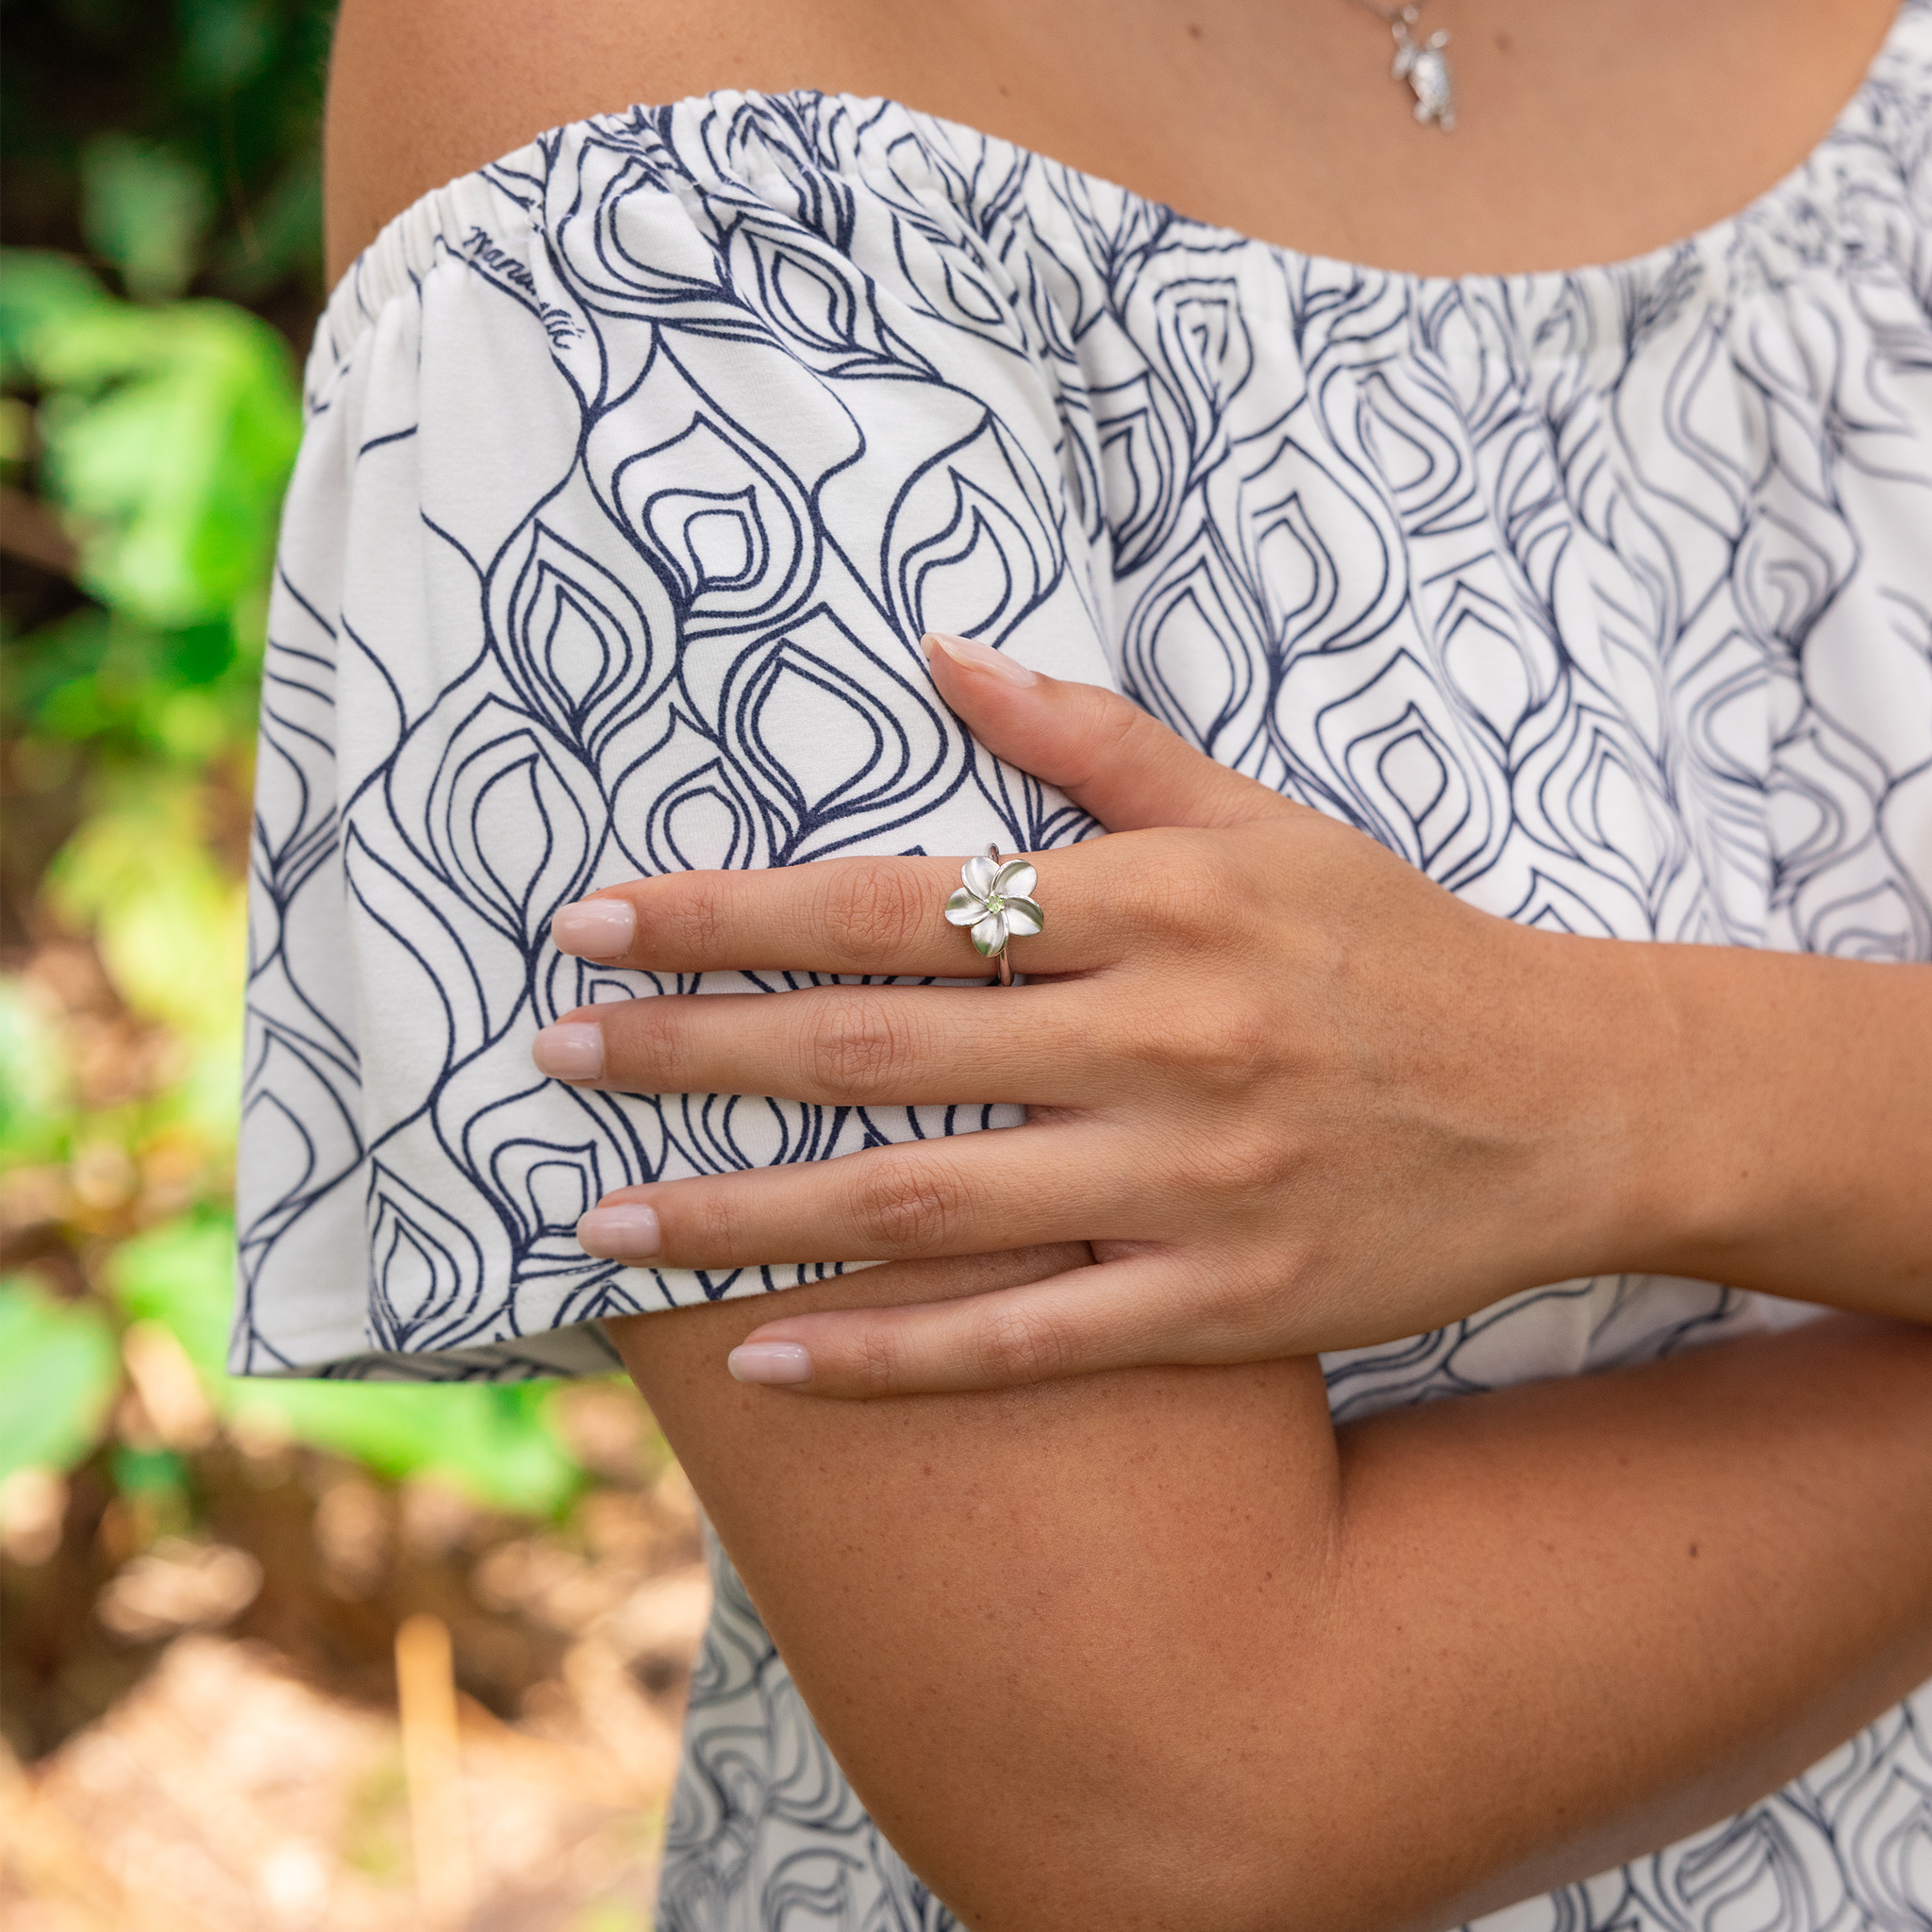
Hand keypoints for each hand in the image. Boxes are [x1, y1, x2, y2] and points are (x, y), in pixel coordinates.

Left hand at [536, 633, 1672, 1393]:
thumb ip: (1096, 740)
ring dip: (744, 1217)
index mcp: (1154, 908)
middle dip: (694, 1055)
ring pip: (923, 1206)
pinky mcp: (1219, 1305)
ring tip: (602, 1226)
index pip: (897, 905)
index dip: (734, 915)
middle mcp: (1157, 1043)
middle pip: (877, 1052)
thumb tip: (940, 651)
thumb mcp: (1262, 818)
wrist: (1570, 1100)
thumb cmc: (1394, 946)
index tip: (597, 923)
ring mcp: (1185, 1187)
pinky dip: (889, 1359)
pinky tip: (766, 1361)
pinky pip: (1025, 1342)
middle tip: (551, 1056)